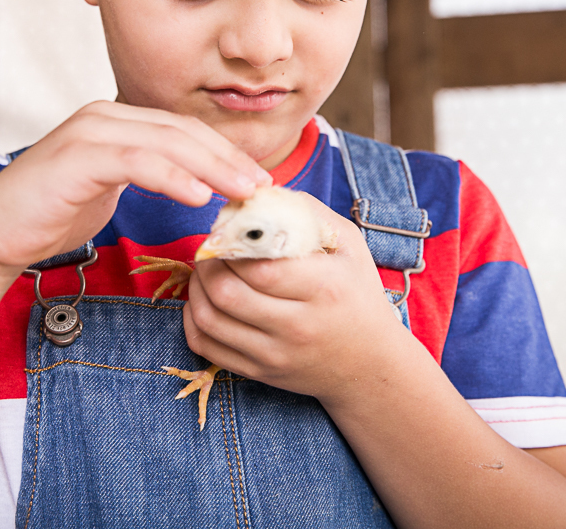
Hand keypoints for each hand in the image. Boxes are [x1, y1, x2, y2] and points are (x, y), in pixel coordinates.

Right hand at [0, 101, 272, 274]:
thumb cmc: (50, 215)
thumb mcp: (108, 189)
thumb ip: (144, 175)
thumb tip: (195, 183)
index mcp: (115, 120)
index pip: (183, 130)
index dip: (224, 153)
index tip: (257, 180)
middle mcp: (104, 116)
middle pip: (183, 131)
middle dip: (228, 159)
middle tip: (263, 187)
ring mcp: (89, 132)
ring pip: (167, 142)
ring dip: (212, 167)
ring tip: (243, 192)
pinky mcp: (77, 157)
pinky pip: (137, 161)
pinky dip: (173, 176)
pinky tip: (198, 195)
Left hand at [181, 192, 407, 401]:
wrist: (371, 364)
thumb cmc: (357, 294)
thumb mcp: (348, 245)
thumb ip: (307, 212)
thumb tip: (260, 192)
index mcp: (323, 288)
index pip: (259, 266)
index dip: (232, 244)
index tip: (226, 230)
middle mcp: (297, 326)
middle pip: (227, 293)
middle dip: (207, 263)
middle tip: (210, 247)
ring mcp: (275, 354)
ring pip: (210, 319)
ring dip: (196, 289)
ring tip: (205, 271)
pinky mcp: (259, 372)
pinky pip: (207, 347)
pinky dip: (193, 320)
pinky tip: (203, 301)